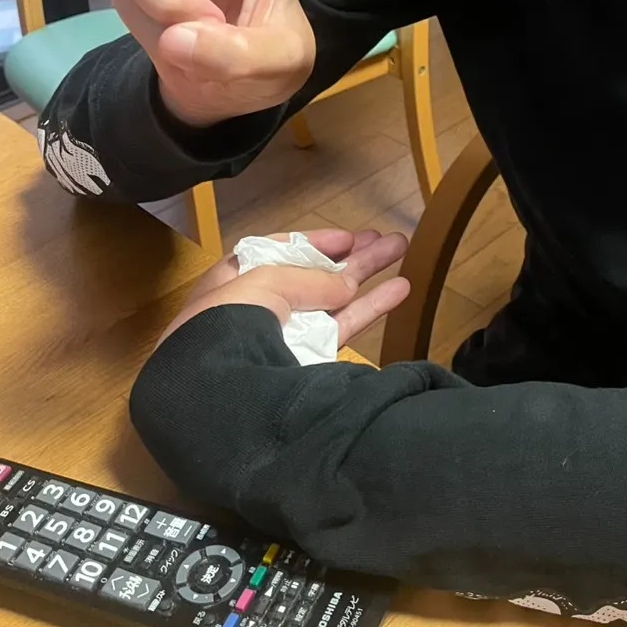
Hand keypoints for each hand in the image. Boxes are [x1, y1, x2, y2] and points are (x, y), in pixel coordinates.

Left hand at [157, 229, 409, 349]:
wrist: (225, 390)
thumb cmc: (231, 320)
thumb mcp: (265, 281)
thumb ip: (311, 278)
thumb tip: (347, 287)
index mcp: (235, 281)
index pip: (278, 254)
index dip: (314, 243)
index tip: (347, 237)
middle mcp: (262, 308)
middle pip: (312, 273)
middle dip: (348, 254)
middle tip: (381, 238)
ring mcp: (288, 337)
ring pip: (334, 298)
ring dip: (366, 273)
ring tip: (399, 247)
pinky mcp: (311, 363)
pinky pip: (345, 327)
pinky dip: (373, 306)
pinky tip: (401, 287)